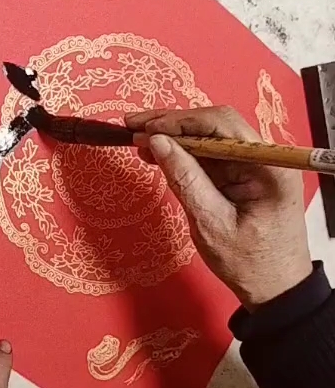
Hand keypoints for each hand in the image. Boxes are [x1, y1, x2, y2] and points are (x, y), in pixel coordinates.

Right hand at [126, 106, 311, 310]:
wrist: (276, 287)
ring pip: (208, 137)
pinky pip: (209, 155)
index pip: (220, 125)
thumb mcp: (211, 222)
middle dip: (171, 124)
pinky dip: (182, 153)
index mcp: (267, 165)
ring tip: (139, 140)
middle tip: (133, 126)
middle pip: (214, 124)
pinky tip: (158, 154)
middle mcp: (264, 157)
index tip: (146, 128)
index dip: (179, 122)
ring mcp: (254, 164)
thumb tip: (158, 143)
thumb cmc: (250, 263)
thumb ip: (185, 178)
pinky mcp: (242, 174)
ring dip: (173, 137)